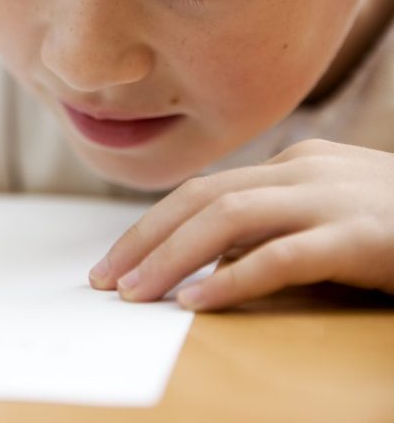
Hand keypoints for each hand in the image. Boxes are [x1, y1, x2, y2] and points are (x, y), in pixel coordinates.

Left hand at [89, 139, 393, 309]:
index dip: (154, 223)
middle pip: (202, 197)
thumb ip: (276, 220)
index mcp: (292, 163)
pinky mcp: (359, 237)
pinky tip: (196, 302)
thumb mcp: (329, 210)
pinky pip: (281, 256)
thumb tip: (209, 253)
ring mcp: (330, 199)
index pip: (204, 188)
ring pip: (228, 219)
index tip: (119, 257)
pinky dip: (233, 278)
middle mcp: (302, 170)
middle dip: (145, 238)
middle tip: (106, 278)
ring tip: (134, 293)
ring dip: (172, 257)